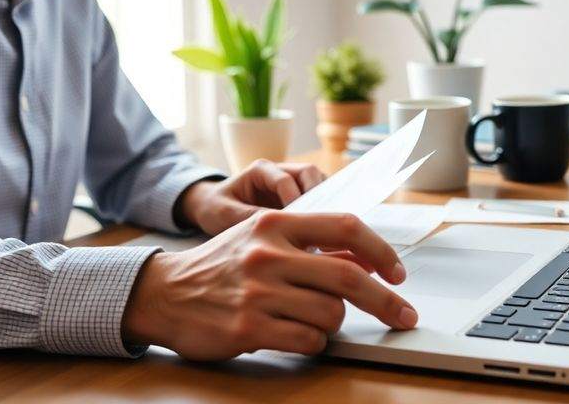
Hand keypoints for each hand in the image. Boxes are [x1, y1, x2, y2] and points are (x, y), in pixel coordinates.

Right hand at [122, 211, 417, 360]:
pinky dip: (313, 343)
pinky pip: (308, 341)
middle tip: (403, 314)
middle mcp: (268, 253)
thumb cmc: (221, 266)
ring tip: (311, 320)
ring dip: (333, 323)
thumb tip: (363, 257)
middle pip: (348, 275)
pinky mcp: (249, 327)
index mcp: (276, 224)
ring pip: (330, 313)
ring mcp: (258, 291)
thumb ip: (310, 245)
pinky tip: (296, 336)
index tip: (397, 273)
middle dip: (385, 300)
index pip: (346, 226)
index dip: (381, 252)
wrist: (164, 293)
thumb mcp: (262, 240)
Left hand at [178, 159, 325, 234]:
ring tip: (326, 232)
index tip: (298, 225)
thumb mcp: (225, 214)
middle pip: (309, 173)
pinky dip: (324, 213)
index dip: (294, 200)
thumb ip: (250, 217)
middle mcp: (279, 171)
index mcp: (260, 170)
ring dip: (326, 204)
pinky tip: (324, 235)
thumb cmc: (216, 208)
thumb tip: (280, 230)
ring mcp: (291, 183)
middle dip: (318, 197)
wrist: (212, 208)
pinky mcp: (298, 196)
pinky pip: (319, 198)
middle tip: (319, 226)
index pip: (285, 179)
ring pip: (320, 183)